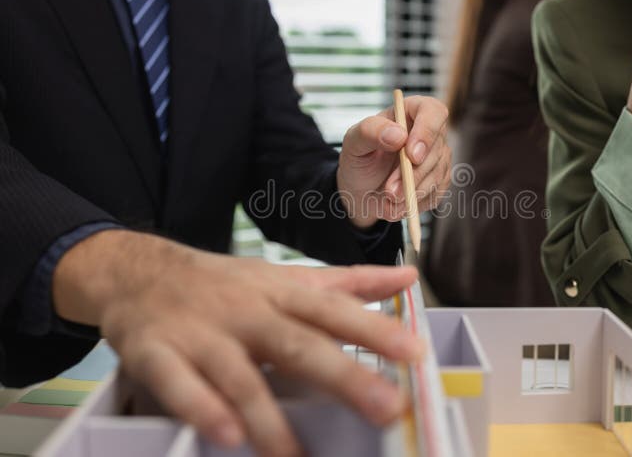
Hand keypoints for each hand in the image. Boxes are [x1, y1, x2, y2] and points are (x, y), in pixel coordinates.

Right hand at [53, 230, 424, 456]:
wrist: (139, 271)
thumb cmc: (227, 284)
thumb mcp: (287, 278)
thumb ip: (348, 282)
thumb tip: (408, 276)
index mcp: (281, 293)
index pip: (333, 310)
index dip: (374, 330)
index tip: (414, 354)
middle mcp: (247, 312)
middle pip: (297, 344)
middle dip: (343, 376)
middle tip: (386, 408)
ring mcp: (201, 333)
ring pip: (240, 375)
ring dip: (269, 417)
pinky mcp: (157, 353)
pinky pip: (178, 384)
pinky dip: (201, 409)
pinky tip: (227, 436)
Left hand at [336, 96, 451, 228]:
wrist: (362, 188)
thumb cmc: (359, 157)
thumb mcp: (353, 142)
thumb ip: (370, 132)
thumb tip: (399, 135)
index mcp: (412, 111)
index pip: (434, 112)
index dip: (427, 133)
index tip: (412, 156)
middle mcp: (431, 132)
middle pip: (436, 150)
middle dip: (412, 175)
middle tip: (390, 191)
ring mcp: (439, 157)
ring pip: (437, 175)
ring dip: (411, 192)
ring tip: (388, 201)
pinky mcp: (440, 181)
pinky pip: (435, 194)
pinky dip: (415, 203)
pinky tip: (397, 205)